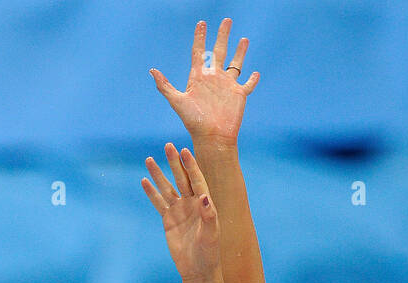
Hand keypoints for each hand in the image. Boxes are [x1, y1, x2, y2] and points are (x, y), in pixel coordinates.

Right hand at [142, 144, 219, 281]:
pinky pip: (158, 203)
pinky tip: (144, 181)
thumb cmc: (209, 252)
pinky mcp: (168, 220)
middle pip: (181, 178)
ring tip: (149, 159)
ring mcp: (179, 210)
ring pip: (167, 188)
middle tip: (167, 146)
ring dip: (159, 174)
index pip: (197, 180)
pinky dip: (151, 192)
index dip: (191, 166)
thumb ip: (209, 214)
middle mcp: (192, 203)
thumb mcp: (211, 233)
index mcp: (205, 203)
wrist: (197, 269)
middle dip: (174, 163)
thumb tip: (204, 196)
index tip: (184, 151)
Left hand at [150, 19, 258, 145]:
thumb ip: (165, 86)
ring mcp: (227, 86)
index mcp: (199, 77)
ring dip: (240, 52)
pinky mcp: (239, 95)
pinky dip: (252, 79)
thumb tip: (152, 71)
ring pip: (235, 64)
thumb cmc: (194, 121)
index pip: (199, 52)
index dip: (200, 37)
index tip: (201, 23)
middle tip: (226, 20)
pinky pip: (248, 84)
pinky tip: (256, 72)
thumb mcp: (177, 101)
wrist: (211, 136)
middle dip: (222, 35)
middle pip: (219, 51)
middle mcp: (213, 78)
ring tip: (244, 39)